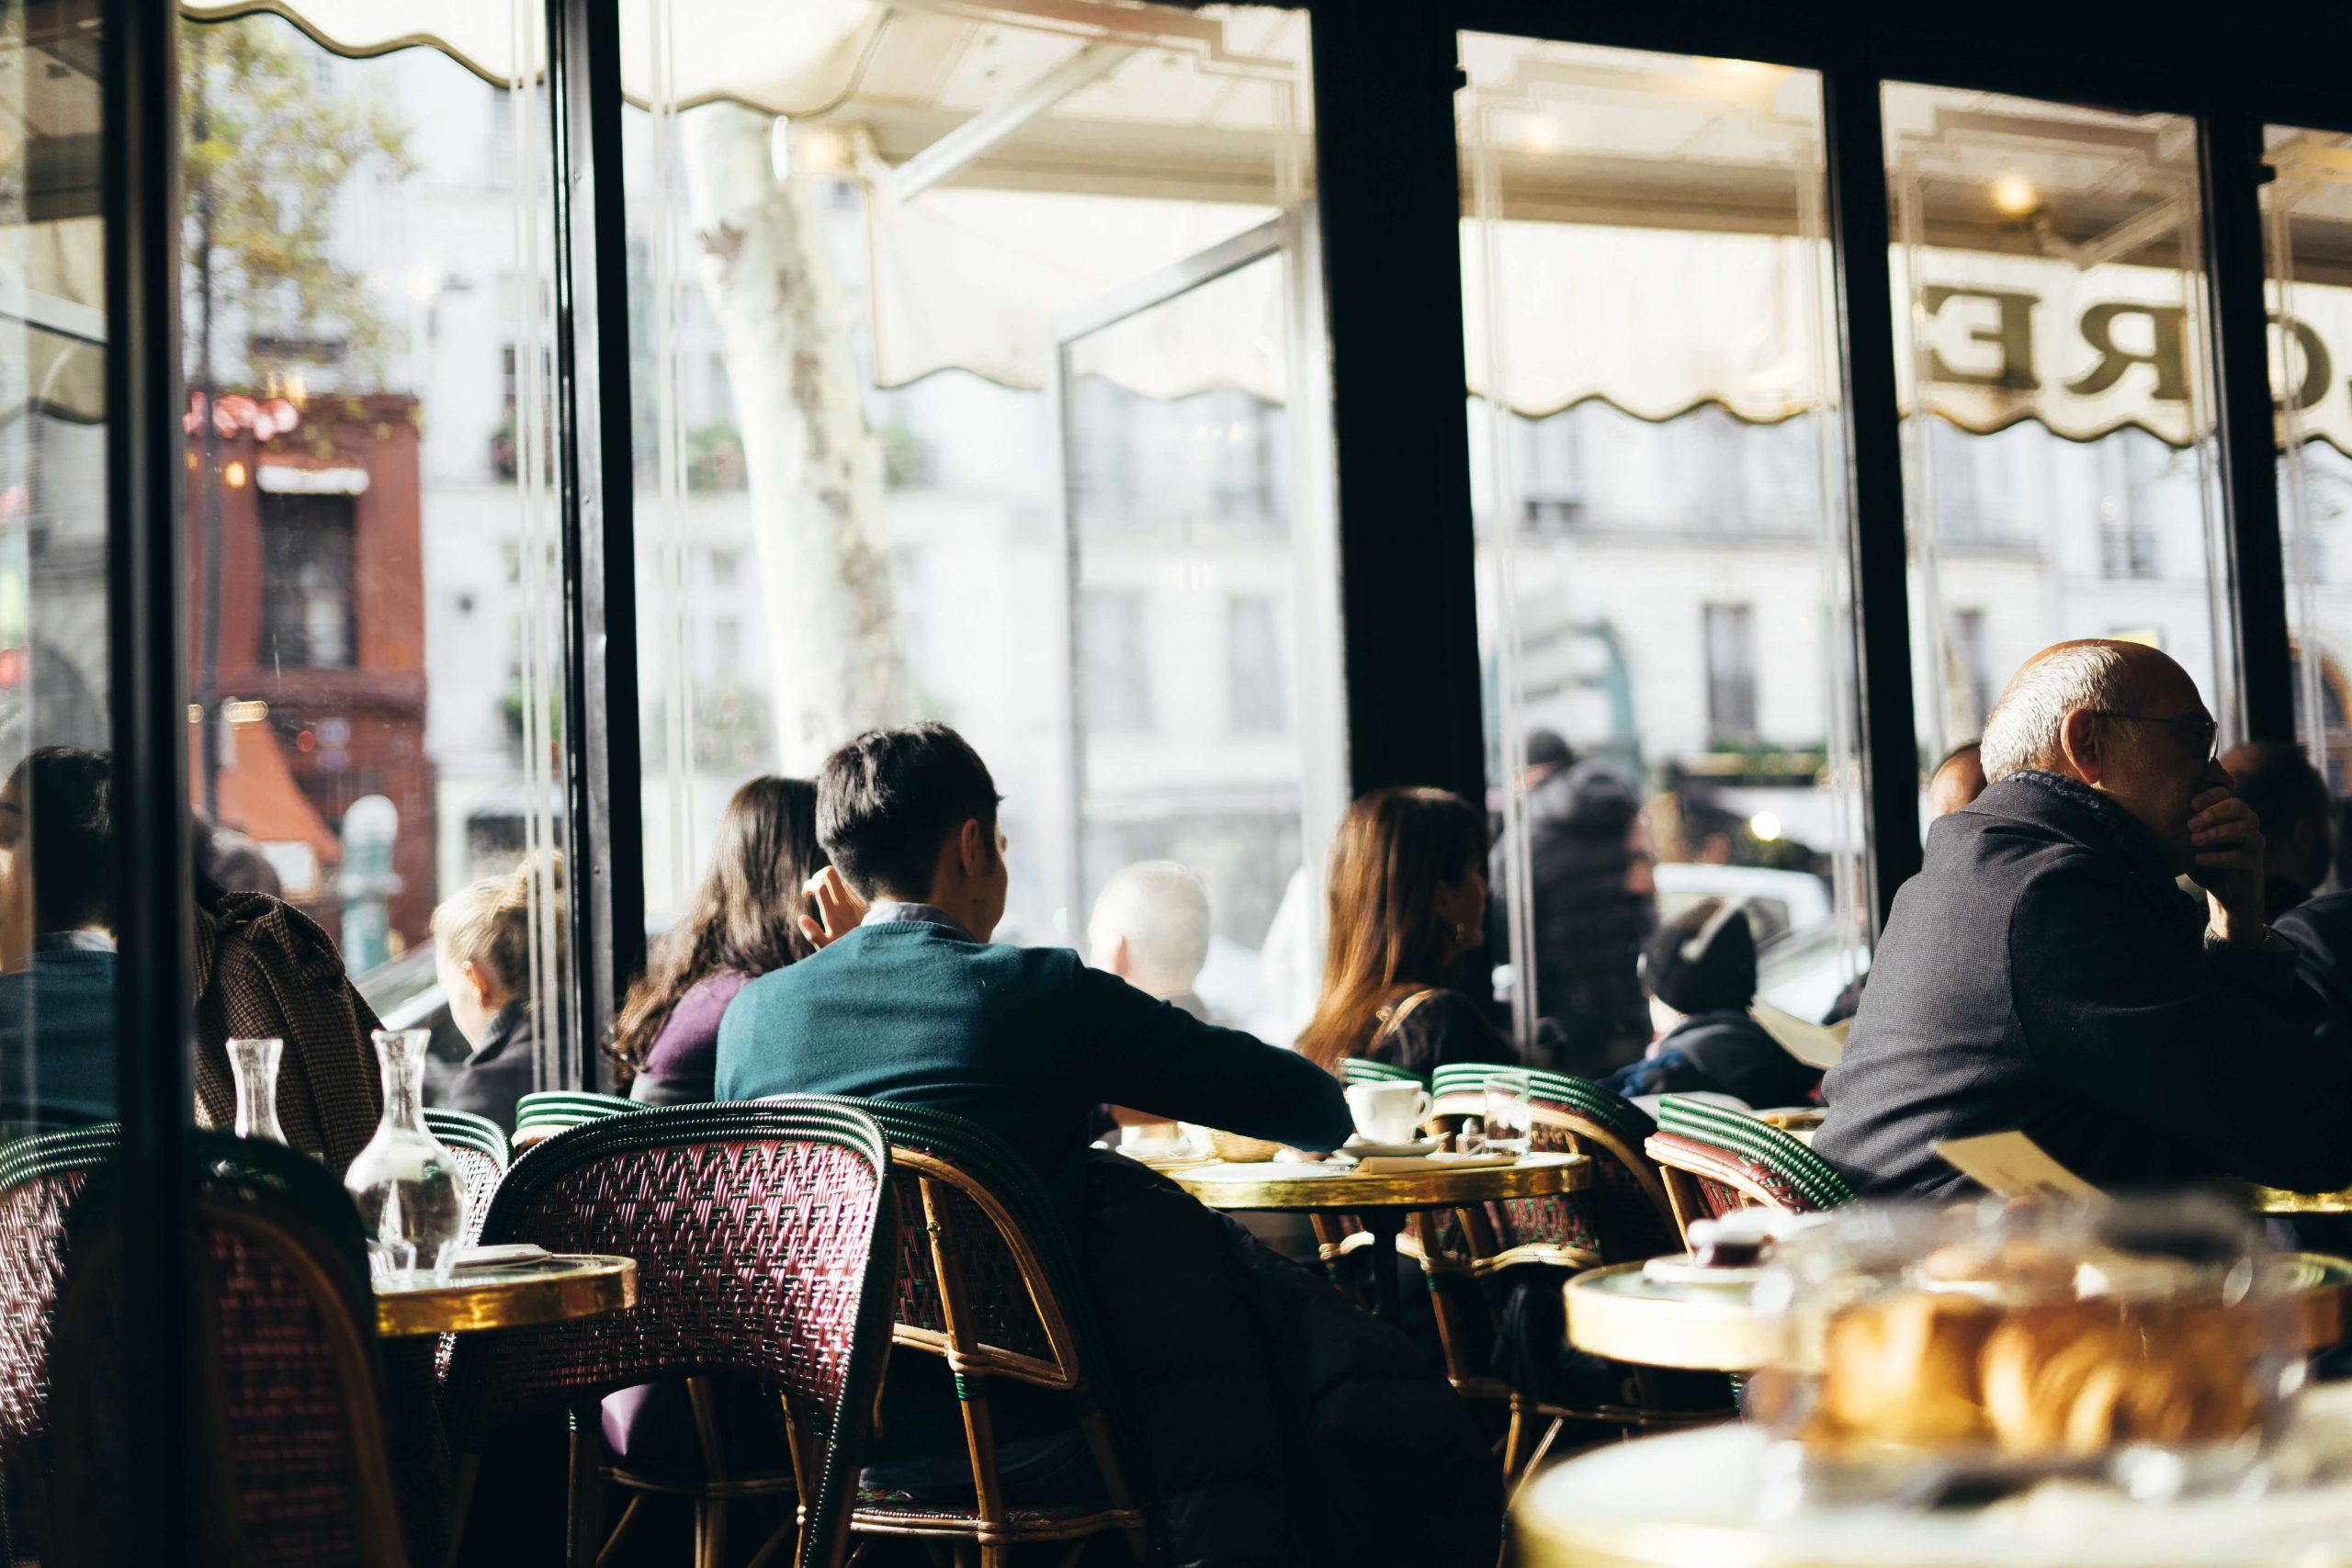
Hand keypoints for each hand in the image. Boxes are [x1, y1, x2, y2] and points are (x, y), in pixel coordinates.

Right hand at [797, 866, 867, 950]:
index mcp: (834, 915)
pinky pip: (854, 884)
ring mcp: (858, 901)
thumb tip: (802, 918)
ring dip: (831, 881)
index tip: (806, 894)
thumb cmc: (848, 954)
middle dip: (818, 876)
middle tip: (815, 887)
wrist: (877, 951)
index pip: (820, 885)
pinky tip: (841, 895)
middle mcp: (847, 905)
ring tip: (827, 891)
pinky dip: (844, 885)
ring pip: (842, 877)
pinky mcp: (868, 901)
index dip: (809, 885)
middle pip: (830, 873)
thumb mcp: (828, 949)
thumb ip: (814, 934)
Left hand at [2186, 786, 2265, 943]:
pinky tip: (2198, 859)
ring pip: (2243, 828)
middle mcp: (2248, 823)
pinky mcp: (2255, 863)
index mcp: (2232, 812)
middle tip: (2190, 825)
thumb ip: (2181, 824)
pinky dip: (2218, 856)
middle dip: (2212, 813)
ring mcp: (2254, 842)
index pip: (2225, 793)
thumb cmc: (2205, 858)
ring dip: (2216, 833)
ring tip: (2194, 840)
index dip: (2209, 796)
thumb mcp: (2189, 840)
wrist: (2225, 890)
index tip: (2190, 804)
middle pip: (2237, 806)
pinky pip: (2241, 856)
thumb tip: (2153, 806)